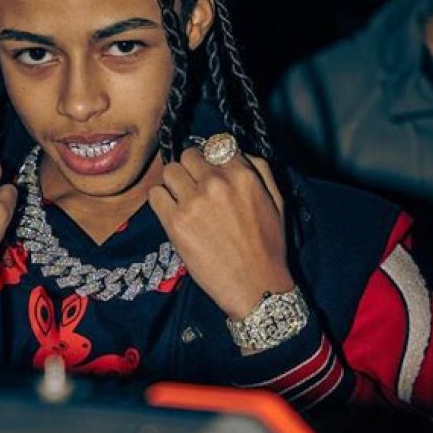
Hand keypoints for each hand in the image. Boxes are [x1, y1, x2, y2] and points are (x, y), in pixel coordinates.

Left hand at [148, 147, 292, 319]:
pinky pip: (155, 195)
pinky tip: (172, 212)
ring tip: (183, 200)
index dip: (211, 158)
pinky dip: (161, 201)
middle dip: (191, 169)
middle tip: (194, 187)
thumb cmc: (269, 246)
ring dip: (174, 183)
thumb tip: (237, 151)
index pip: (215, 145)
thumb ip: (259, 169)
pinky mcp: (175, 222)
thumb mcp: (276, 201)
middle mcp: (216, 183)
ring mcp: (193, 202)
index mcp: (242, 175)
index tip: (209, 170)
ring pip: (169, 171)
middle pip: (188, 155)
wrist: (256, 287)